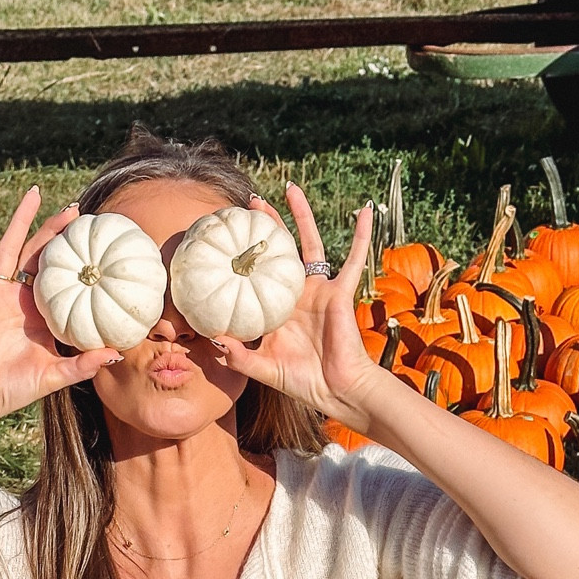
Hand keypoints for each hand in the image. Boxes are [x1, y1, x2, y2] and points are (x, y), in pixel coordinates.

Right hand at [0, 188, 121, 420]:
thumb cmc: (14, 388)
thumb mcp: (55, 375)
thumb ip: (83, 364)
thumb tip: (116, 353)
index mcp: (40, 312)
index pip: (63, 278)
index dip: (77, 260)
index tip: (96, 240)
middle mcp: (19, 297)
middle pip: (40, 254)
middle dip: (56, 231)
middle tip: (77, 210)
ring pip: (10, 247)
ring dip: (21, 220)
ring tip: (35, 194)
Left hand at [208, 186, 379, 427]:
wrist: (336, 390)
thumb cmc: (302, 381)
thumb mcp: (262, 369)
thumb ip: (238, 356)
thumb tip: (212, 338)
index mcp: (277, 309)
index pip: (256, 274)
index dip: (244, 255)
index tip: (227, 234)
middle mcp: (296, 294)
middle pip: (279, 250)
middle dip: (267, 225)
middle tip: (251, 201)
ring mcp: (319, 290)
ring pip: (310, 244)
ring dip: (301, 216)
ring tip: (290, 189)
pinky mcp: (341, 292)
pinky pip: (355, 258)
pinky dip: (362, 235)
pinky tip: (366, 210)